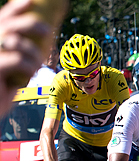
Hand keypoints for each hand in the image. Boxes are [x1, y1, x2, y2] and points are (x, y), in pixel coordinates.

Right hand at [0, 0, 51, 114]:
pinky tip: (32, 72)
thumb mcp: (10, 66)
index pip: (1, 18)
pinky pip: (17, 60)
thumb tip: (41, 36)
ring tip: (37, 63)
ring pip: (15, 41)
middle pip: (8, 25)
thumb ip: (17, 50)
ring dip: (33, 51)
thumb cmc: (1, 86)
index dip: (15, 8)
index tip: (31, 1)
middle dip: (30, 23)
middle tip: (47, 29)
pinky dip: (29, 64)